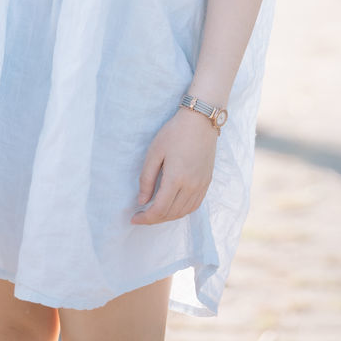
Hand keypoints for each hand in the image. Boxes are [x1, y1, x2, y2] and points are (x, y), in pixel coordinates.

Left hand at [131, 106, 218, 225]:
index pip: (160, 209)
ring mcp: (201, 185)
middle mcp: (191, 186)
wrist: (200, 121)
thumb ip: (147, 179)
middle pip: (171, 214)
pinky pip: (194, 205)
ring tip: (154, 212)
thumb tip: (142, 201)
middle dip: (154, 219)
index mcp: (176, 179)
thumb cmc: (174, 133)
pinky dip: (181, 211)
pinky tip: (172, 206)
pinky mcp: (207, 182)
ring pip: (183, 212)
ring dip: (168, 217)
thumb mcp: (154, 152)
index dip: (146, 218)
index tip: (134, 219)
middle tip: (141, 216)